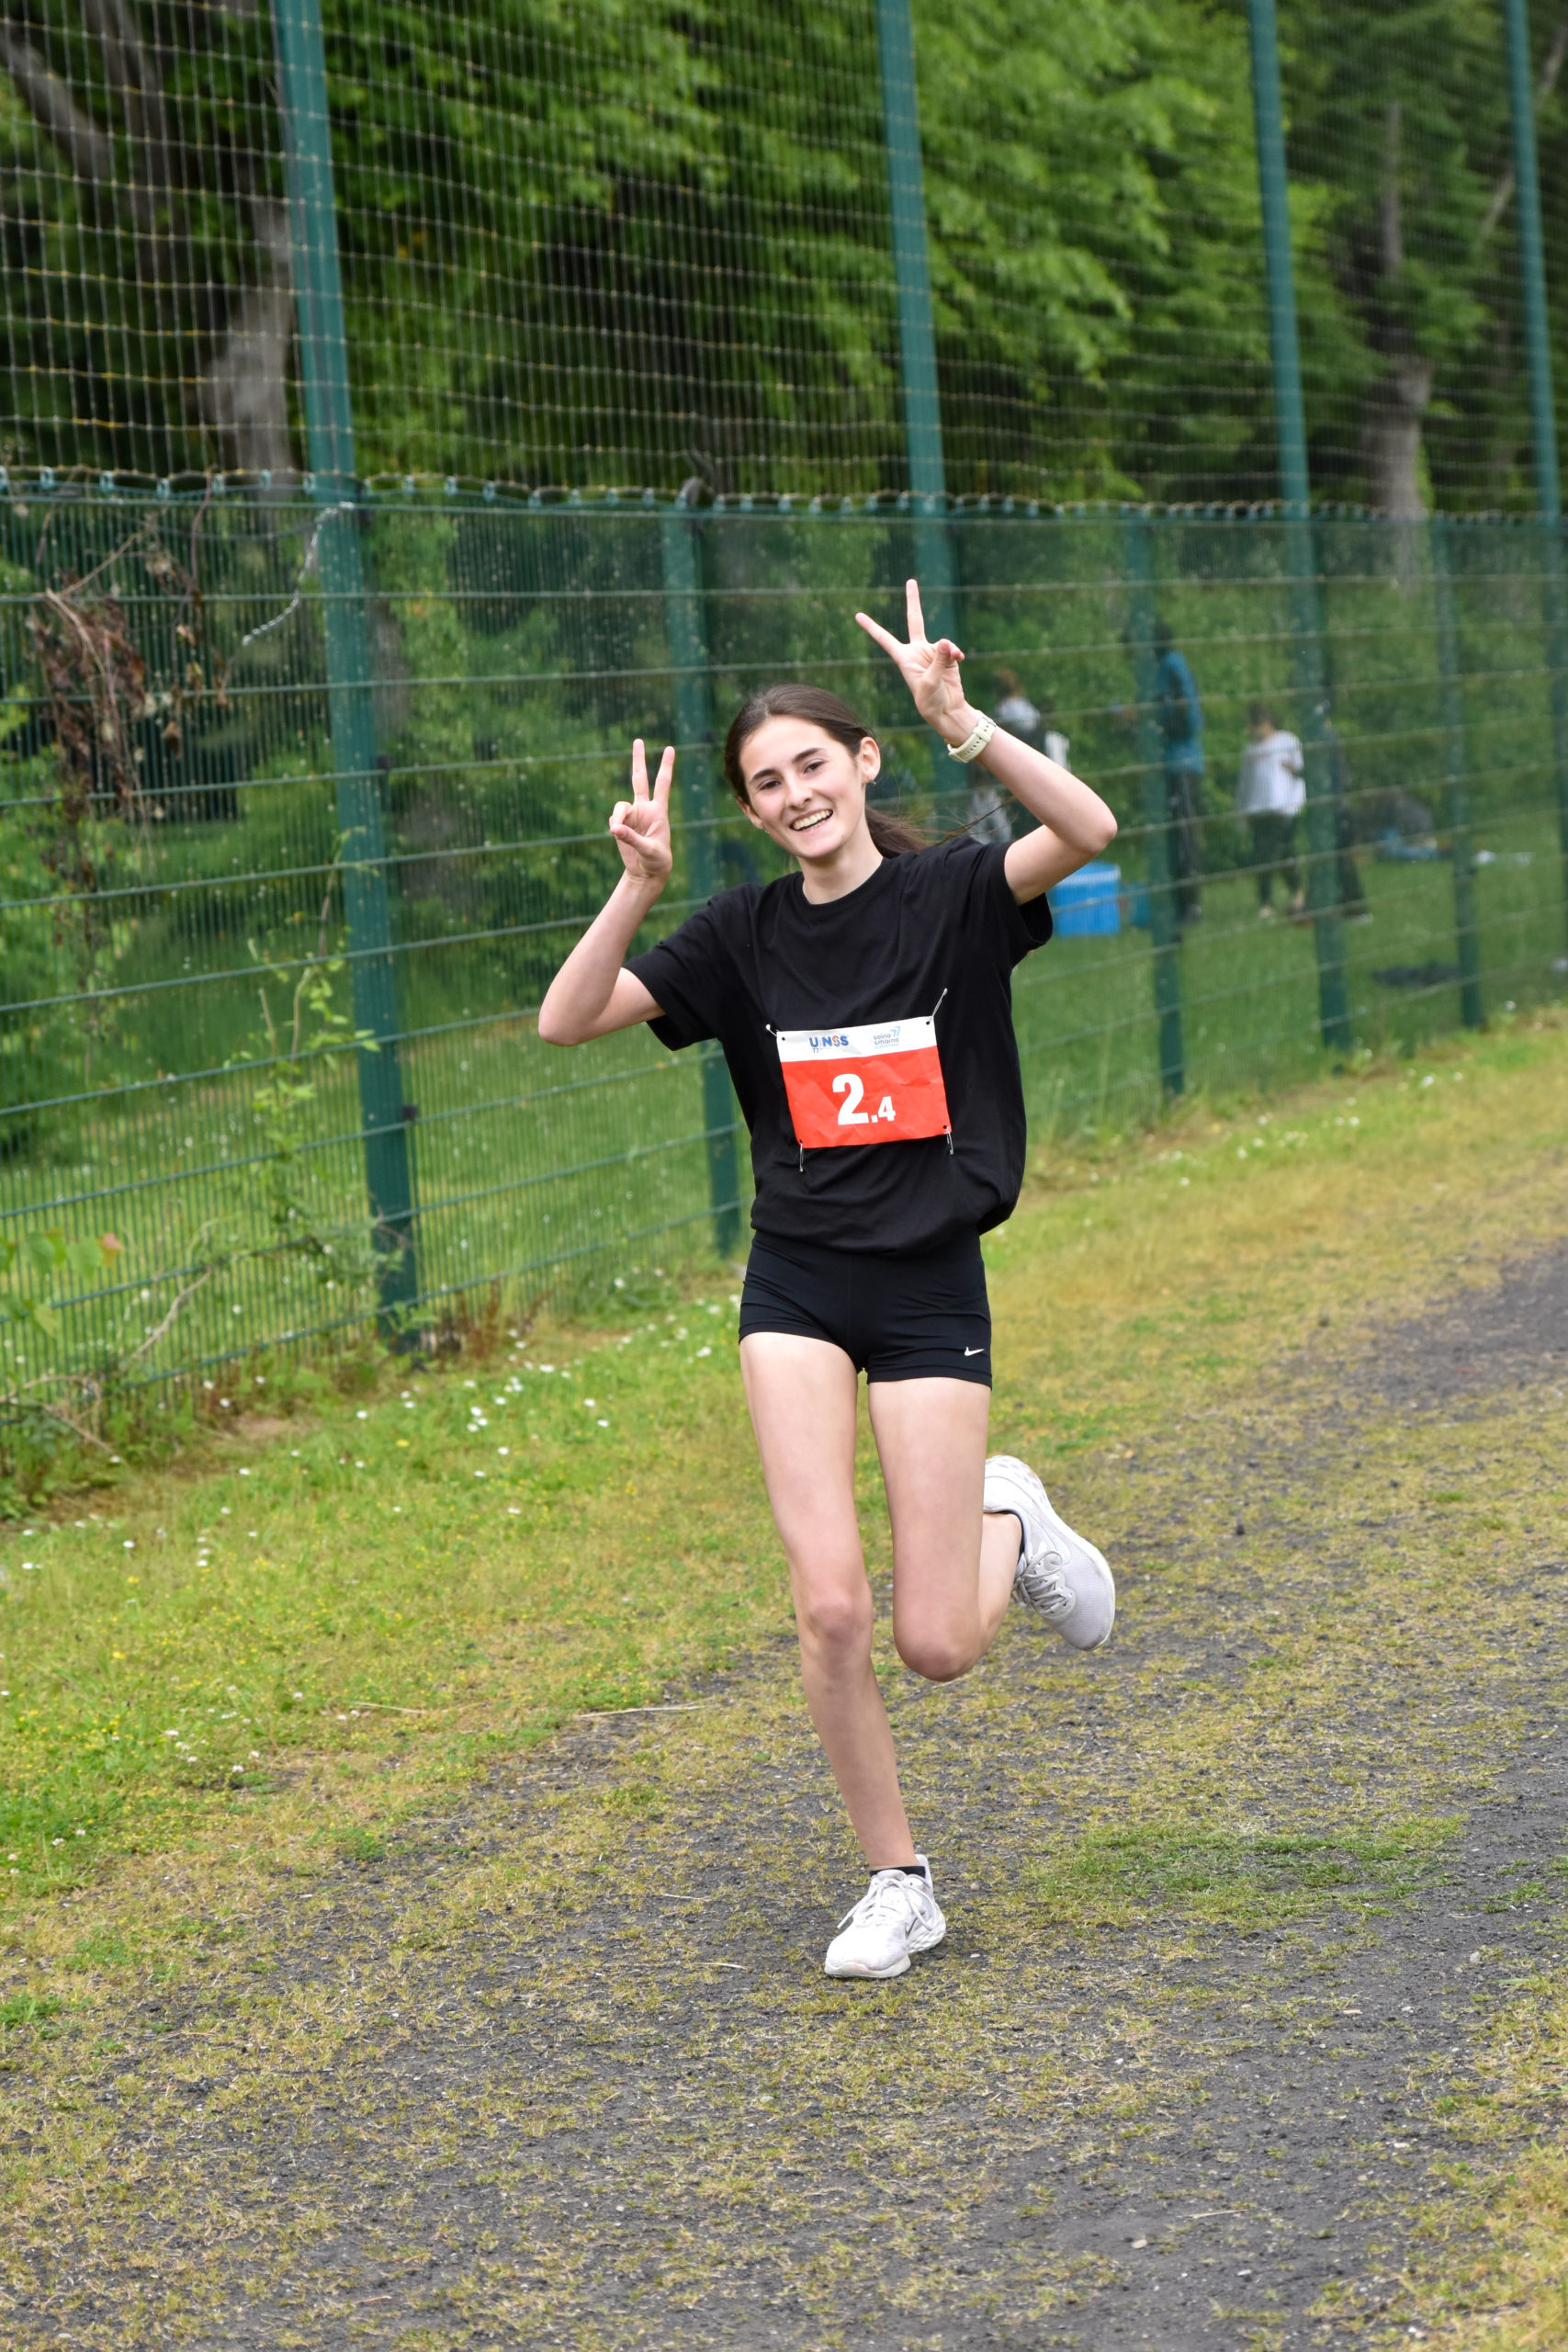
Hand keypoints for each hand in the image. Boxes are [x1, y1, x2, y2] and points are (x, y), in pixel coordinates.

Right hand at [607, 739, 673, 885]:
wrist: (647, 872)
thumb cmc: (656, 861)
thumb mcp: (648, 850)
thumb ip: (631, 838)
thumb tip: (614, 828)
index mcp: (659, 811)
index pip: (662, 784)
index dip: (666, 766)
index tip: (670, 748)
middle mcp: (645, 809)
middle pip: (639, 779)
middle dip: (638, 759)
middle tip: (639, 740)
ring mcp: (632, 815)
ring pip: (620, 806)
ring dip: (617, 817)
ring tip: (616, 830)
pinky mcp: (622, 824)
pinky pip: (614, 819)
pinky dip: (614, 825)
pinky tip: (616, 834)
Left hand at [855, 578, 974, 741]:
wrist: (946, 709)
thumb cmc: (930, 700)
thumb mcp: (930, 681)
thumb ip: (938, 660)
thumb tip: (946, 642)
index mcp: (904, 658)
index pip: (884, 639)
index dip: (872, 627)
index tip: (858, 615)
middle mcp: (916, 651)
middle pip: (915, 620)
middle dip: (913, 601)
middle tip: (911, 581)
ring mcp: (933, 652)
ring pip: (942, 642)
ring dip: (948, 650)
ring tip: (953, 660)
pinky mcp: (947, 657)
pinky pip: (952, 648)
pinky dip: (956, 653)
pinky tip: (959, 659)